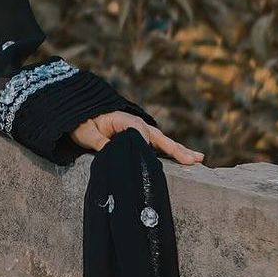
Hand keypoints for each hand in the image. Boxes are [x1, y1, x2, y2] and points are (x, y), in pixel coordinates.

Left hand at [69, 109, 203, 164]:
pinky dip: (171, 151)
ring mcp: (140, 131)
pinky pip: (157, 145)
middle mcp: (136, 125)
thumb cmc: (82, 124)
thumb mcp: (87, 134)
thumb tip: (113, 153)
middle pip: (158, 137)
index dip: (145, 142)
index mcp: (123, 121)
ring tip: (198, 159)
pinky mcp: (139, 139)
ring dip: (179, 150)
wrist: (79, 116)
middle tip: (193, 160)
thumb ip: (100, 143)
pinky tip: (186, 159)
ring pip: (162, 141)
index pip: (139, 131)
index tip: (151, 156)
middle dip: (176, 149)